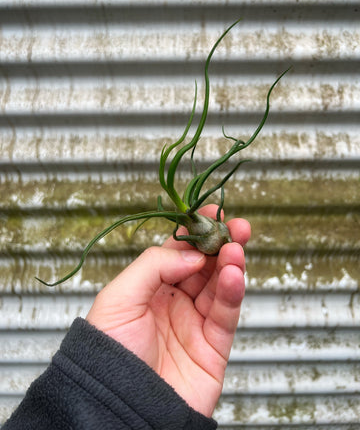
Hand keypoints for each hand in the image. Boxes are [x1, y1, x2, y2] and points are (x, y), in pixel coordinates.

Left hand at [86, 205, 249, 416]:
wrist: (120, 408)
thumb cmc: (109, 353)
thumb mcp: (119, 297)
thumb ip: (155, 266)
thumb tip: (192, 254)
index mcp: (150, 288)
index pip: (177, 253)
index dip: (195, 232)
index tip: (211, 214)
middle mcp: (174, 302)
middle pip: (204, 266)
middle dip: (221, 244)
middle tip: (237, 227)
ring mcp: (195, 324)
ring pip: (219, 286)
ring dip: (230, 264)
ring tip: (236, 248)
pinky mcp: (213, 347)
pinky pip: (227, 314)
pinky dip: (234, 292)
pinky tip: (235, 274)